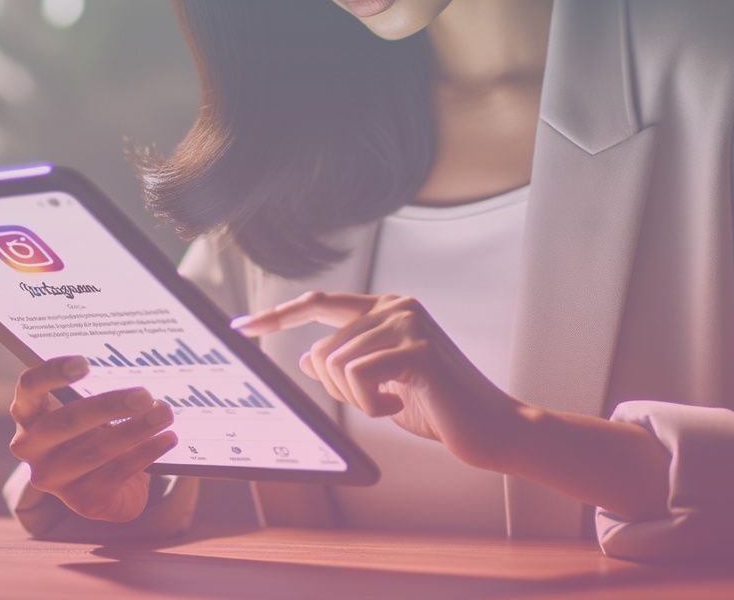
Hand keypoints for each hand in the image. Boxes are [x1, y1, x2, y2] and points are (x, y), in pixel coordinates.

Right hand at [7, 356, 178, 522]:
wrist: (109, 484)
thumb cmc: (96, 431)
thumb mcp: (89, 409)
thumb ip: (97, 391)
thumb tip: (134, 370)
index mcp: (29, 414)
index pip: (29, 388)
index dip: (51, 374)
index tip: (84, 363)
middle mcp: (32, 448)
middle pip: (65, 422)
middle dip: (107, 406)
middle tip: (144, 394)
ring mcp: (54, 478)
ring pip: (94, 451)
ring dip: (134, 430)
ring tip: (164, 413)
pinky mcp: (82, 501)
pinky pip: (116, 473)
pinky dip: (146, 453)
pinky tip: (167, 438)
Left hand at [231, 291, 530, 472]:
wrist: (490, 428)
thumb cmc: (438, 408)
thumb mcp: (382, 387)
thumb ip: (348, 368)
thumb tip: (309, 359)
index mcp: (386, 309)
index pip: (318, 305)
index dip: (278, 316)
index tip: (242, 326)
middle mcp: (396, 306)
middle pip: (323, 350)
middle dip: (339, 390)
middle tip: (379, 401)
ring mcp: (408, 323)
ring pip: (337, 366)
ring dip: (359, 400)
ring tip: (397, 402)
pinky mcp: (417, 348)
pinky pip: (358, 377)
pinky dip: (372, 404)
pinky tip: (402, 405)